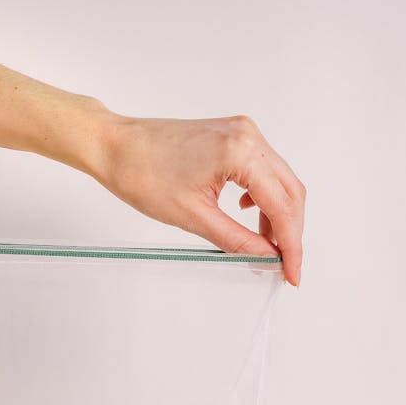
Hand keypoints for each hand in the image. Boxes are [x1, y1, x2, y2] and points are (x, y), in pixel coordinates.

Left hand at [98, 114, 304, 285]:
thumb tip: (266, 258)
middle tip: (284, 266)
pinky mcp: (232, 134)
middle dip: (290, 232)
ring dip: (277, 214)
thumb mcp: (193, 216)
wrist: (114, 146)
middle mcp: (248, 135)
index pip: (282, 206)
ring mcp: (242, 131)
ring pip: (279, 180)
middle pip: (290, 191)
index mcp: (240, 152)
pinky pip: (262, 168)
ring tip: (265, 246)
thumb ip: (237, 240)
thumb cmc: (141, 173)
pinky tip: (247, 212)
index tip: (292, 273)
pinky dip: (263, 195)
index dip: (291, 245)